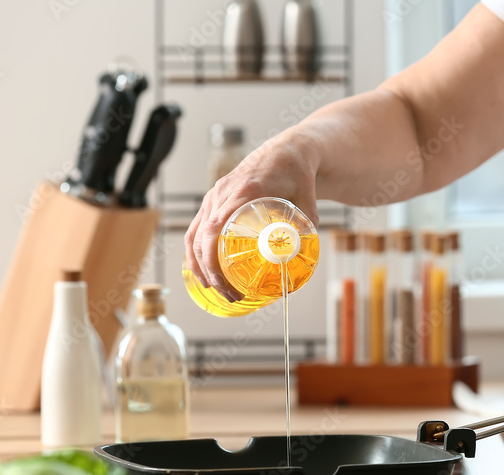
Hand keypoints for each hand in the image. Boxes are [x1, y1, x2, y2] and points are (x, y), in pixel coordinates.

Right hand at [185, 133, 319, 301]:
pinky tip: (205, 270)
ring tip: (214, 288)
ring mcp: (215, 197)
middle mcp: (222, 194)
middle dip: (209, 271)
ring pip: (193, 234)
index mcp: (242, 191)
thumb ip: (308, 220)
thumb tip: (309, 249)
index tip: (222, 282)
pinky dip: (196, 251)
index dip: (211, 258)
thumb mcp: (306, 195)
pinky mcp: (215, 200)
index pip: (214, 228)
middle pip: (200, 237)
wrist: (286, 151)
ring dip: (198, 264)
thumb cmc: (296, 170)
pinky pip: (196, 228)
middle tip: (229, 294)